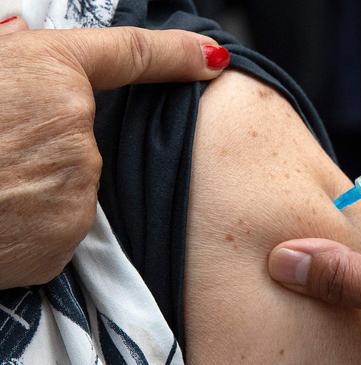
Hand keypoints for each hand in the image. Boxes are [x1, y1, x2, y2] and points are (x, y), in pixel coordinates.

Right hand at [0, 16, 229, 287]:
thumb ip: (3, 54)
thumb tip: (20, 37)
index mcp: (47, 72)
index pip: (132, 53)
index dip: (178, 53)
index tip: (212, 57)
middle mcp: (75, 128)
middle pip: (82, 134)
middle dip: (48, 141)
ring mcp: (76, 185)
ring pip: (71, 182)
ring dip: (37, 184)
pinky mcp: (65, 234)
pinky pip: (59, 223)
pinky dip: (33, 222)